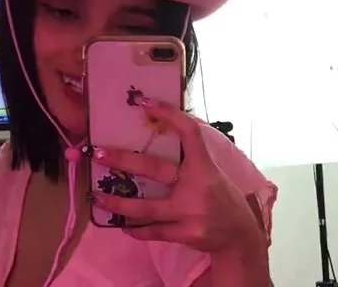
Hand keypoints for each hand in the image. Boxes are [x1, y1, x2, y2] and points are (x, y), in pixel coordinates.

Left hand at [89, 98, 262, 252]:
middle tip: (97, 153)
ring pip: (145, 208)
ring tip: (97, 197)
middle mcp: (196, 186)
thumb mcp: (213, 173)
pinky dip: (136, 229)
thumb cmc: (224, 198)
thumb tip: (164, 134)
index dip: (169, 115)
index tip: (145, 103)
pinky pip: (153, 231)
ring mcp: (189, 212)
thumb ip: (193, 159)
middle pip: (154, 169)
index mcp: (205, 166)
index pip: (189, 133)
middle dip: (123, 160)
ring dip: (118, 203)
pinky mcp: (184, 234)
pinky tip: (123, 226)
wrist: (240, 235)